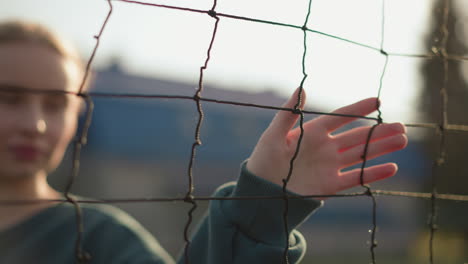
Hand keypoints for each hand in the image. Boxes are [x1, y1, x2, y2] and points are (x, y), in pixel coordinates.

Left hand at [246, 88, 407, 197]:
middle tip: (401, 125)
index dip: (357, 109)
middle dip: (379, 131)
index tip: (377, 100)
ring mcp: (330, 166)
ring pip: (361, 155)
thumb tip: (302, 87)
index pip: (340, 118)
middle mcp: (326, 148)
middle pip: (357, 137)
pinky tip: (391, 168)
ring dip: (381, 148)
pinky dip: (373, 173)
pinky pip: (356, 178)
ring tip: (402, 140)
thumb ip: (288, 113)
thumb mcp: (273, 135)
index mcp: (313, 132)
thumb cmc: (264, 159)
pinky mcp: (331, 185)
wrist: (261, 189)